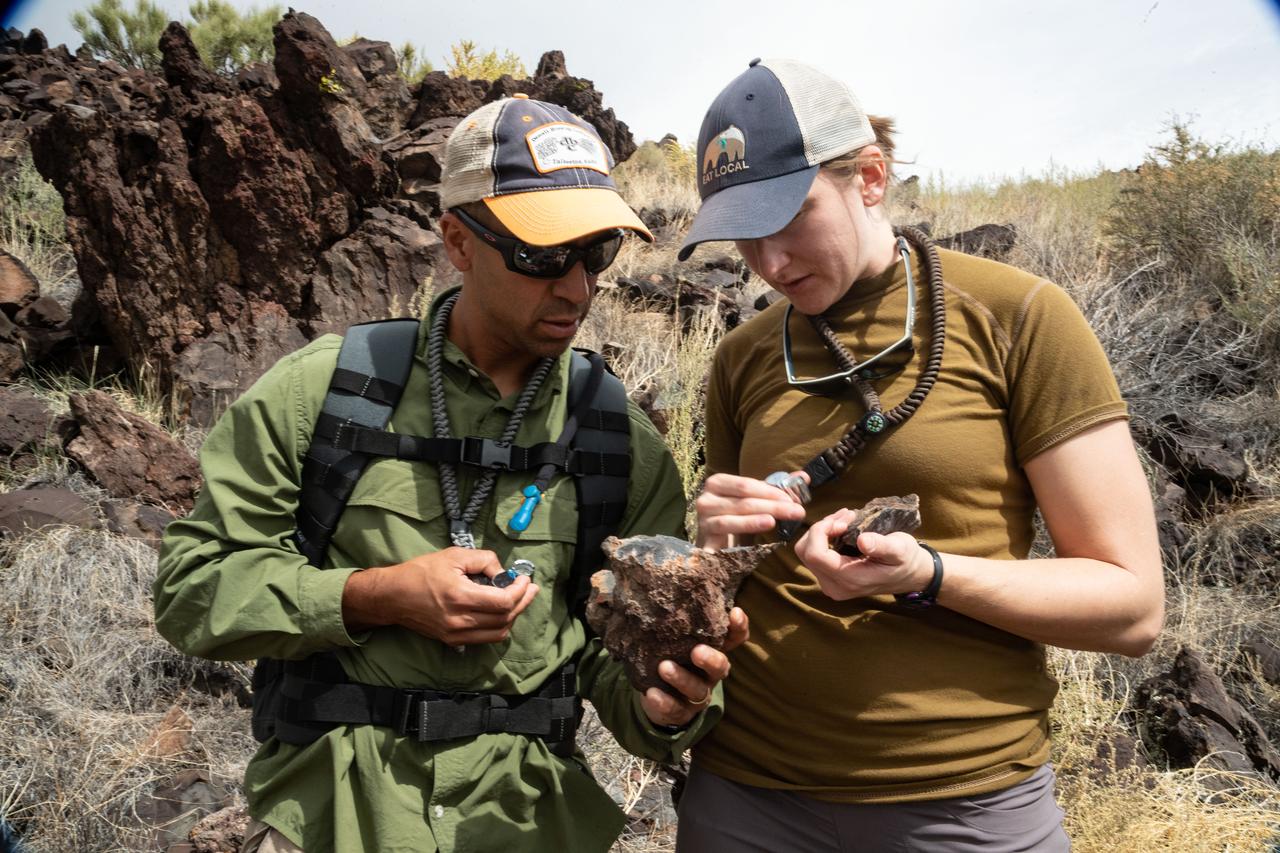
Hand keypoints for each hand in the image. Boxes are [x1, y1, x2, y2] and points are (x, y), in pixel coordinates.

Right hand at [343, 547, 538, 644]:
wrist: (392, 596)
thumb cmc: (420, 572)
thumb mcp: (454, 556)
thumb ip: (484, 560)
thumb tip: (504, 573)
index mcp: (460, 597)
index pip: (504, 602)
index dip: (520, 590)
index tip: (524, 578)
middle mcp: (460, 621)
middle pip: (505, 618)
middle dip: (523, 602)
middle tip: (530, 588)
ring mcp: (456, 634)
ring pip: (499, 632)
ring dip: (513, 615)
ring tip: (519, 599)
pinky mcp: (453, 641)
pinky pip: (486, 638)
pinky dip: (499, 626)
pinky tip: (501, 611)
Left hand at [640, 607, 748, 727]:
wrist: (655, 695)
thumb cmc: (669, 655)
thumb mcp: (673, 638)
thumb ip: (672, 620)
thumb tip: (651, 587)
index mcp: (713, 650)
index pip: (734, 639)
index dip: (738, 628)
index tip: (735, 612)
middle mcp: (710, 673)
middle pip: (721, 667)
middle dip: (711, 659)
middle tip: (696, 651)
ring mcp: (697, 694)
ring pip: (697, 689)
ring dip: (682, 678)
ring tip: (664, 667)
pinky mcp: (682, 711)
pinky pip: (676, 708)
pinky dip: (664, 702)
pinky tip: (652, 693)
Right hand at [695, 473, 806, 549]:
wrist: (718, 543)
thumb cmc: (738, 517)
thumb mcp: (755, 499)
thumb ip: (777, 487)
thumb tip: (804, 477)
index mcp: (717, 483)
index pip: (746, 485)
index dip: (770, 492)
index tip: (793, 499)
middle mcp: (706, 499)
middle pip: (743, 502)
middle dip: (772, 506)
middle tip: (797, 512)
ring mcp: (703, 521)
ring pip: (731, 519)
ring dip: (754, 521)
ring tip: (774, 522)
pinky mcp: (704, 542)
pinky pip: (722, 539)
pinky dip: (733, 541)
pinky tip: (752, 543)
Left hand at [793, 510, 931, 600]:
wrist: (910, 575)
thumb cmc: (906, 560)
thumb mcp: (900, 549)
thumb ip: (882, 546)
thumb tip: (862, 540)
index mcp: (849, 580)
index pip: (815, 554)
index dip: (822, 531)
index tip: (844, 521)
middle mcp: (834, 586)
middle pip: (805, 552)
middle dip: (821, 528)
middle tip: (846, 516)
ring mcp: (830, 583)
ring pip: (806, 551)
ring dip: (822, 531)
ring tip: (845, 518)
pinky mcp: (829, 578)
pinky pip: (814, 554)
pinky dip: (823, 537)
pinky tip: (841, 527)